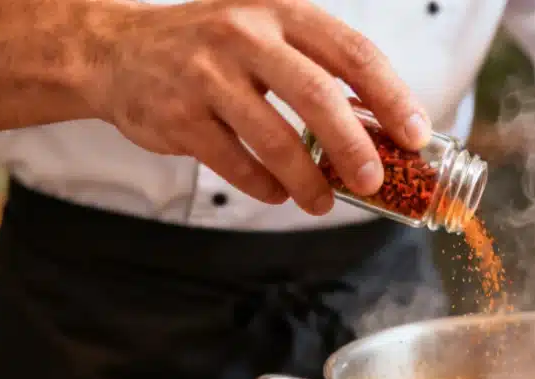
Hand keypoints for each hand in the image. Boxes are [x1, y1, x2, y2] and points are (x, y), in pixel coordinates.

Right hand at [87, 0, 431, 213]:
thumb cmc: (214, 50)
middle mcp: (246, 35)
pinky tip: (276, 193)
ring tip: (322, 203)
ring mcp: (208, 74)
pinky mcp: (179, 114)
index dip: (392, 97)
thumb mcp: (268, 36)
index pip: (353, 53)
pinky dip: (262, 185)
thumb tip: (384, 131)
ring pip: (274, 138)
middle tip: (374, 180)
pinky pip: (234, 162)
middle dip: (353, 146)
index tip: (416, 135)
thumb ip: (320, 71)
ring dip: (308, 180)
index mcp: (284, 12)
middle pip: (317, 96)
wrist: (118, 50)